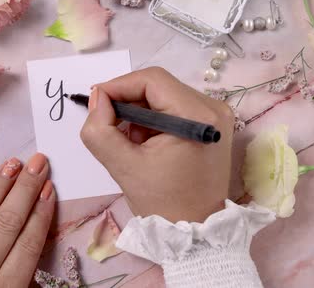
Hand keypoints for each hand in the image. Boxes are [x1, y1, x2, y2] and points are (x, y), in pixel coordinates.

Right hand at [81, 67, 234, 222]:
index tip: (96, 102)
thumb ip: (100, 129)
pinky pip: (175, 109)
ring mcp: (217, 117)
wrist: (196, 233)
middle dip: (128, 101)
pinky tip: (144, 143)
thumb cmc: (162, 203)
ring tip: (127, 140)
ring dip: (139, 112)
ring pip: (165, 96)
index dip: (118, 85)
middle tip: (108, 123)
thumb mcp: (122, 166)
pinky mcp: (213, 127)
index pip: (152, 80)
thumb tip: (97, 98)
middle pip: (159, 86)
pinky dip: (153, 120)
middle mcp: (214, 109)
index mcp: (198, 116)